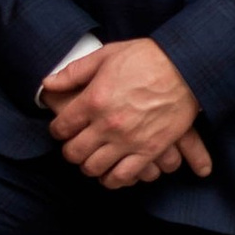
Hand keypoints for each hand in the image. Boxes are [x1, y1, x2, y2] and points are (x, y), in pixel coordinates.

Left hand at [42, 39, 211, 187]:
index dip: (57, 130)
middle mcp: (107, 124)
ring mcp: (128, 140)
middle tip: (77, 145)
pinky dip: (112, 179)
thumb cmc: (147, 58)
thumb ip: (75, 72)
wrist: (186, 67)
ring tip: (93, 159)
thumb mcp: (107, 55)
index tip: (63, 129)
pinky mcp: (148, 151)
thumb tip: (48, 84)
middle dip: (71, 151)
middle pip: (74, 152)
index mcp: (93, 99)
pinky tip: (111, 172)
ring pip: (94, 168)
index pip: (61, 128)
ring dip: (89, 166)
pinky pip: (123, 177)